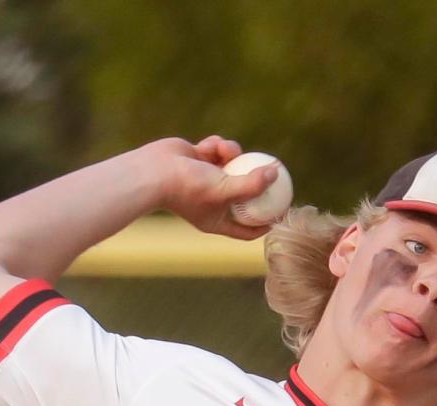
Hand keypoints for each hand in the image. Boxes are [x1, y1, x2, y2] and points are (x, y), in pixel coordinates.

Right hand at [150, 135, 280, 239]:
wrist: (154, 171)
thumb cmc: (188, 187)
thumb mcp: (225, 189)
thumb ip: (252, 184)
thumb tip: (276, 173)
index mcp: (217, 220)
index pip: (247, 228)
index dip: (266, 223)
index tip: (282, 213)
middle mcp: (212, 202)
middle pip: (244, 196)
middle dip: (258, 184)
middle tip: (276, 173)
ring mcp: (206, 180)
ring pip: (233, 166)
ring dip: (234, 154)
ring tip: (227, 150)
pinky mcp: (199, 160)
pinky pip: (218, 151)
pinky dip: (218, 146)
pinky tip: (213, 144)